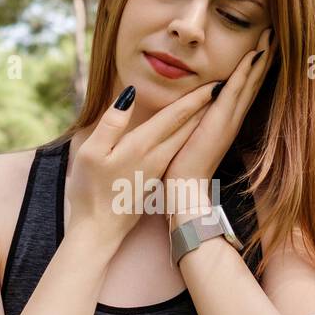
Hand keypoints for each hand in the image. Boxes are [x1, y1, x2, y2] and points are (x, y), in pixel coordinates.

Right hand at [66, 81, 215, 247]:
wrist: (99, 231)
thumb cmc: (90, 192)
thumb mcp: (92, 153)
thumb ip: (112, 123)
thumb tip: (130, 94)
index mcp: (142, 146)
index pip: (174, 116)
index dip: (195, 98)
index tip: (214, 83)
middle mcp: (157, 157)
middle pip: (186, 126)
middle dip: (205, 105)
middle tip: (224, 87)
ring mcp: (158, 170)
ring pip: (184, 139)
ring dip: (200, 120)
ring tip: (213, 104)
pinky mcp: (155, 179)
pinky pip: (178, 150)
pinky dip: (189, 136)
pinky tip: (190, 132)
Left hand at [163, 26, 274, 213]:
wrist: (185, 189)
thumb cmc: (185, 166)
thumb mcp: (195, 136)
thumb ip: (200, 121)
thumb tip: (199, 110)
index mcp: (227, 120)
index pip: (245, 87)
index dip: (256, 66)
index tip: (264, 45)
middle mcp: (233, 118)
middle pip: (254, 80)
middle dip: (265, 56)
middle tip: (275, 32)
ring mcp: (229, 119)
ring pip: (249, 81)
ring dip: (261, 57)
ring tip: (271, 35)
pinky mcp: (220, 122)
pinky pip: (235, 91)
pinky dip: (245, 72)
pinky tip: (254, 54)